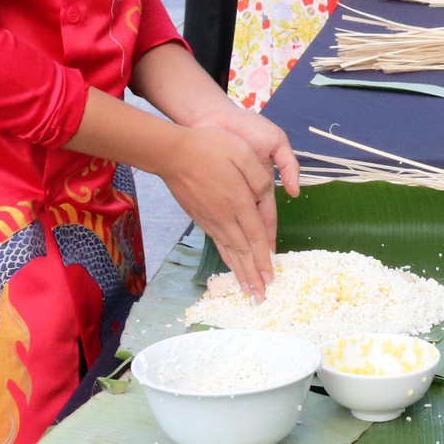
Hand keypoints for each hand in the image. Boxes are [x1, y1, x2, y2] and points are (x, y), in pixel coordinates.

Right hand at [159, 115, 299, 301]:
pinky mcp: (200, 218)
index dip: (264, 258)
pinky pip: (217, 243)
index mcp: (239, 200)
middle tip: (261, 297)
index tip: (271, 277)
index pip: (256, 236)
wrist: (171, 152)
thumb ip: (259, 177)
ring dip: (240, 272)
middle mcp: (225, 215)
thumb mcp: (243, 152)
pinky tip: (232, 266)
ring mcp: (210, 218)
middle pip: (243, 251)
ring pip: (230, 251)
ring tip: (247, 291)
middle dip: (253, 275)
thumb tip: (266, 198)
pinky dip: (227, 258)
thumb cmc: (210, 146)